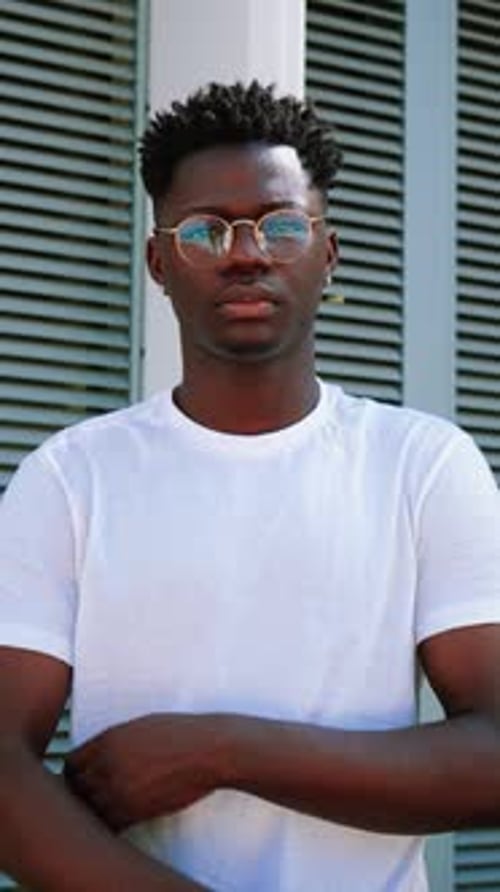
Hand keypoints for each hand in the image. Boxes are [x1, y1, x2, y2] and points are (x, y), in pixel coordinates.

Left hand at [64, 713, 231, 830]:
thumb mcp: (141, 725)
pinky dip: (112, 825)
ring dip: (95, 811)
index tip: (85, 779)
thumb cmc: (181, 733)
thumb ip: (115, 740)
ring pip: (88, 810)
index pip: (70, 763)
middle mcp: (107, 763)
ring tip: (111, 808)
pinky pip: (109, 825)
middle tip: (95, 797)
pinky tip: (124, 818)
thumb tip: (100, 753)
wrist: (208, 750)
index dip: (75, 774)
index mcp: (108, 739)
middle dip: (81, 793)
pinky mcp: (135, 810)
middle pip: (74, 788)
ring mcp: (119, 788)